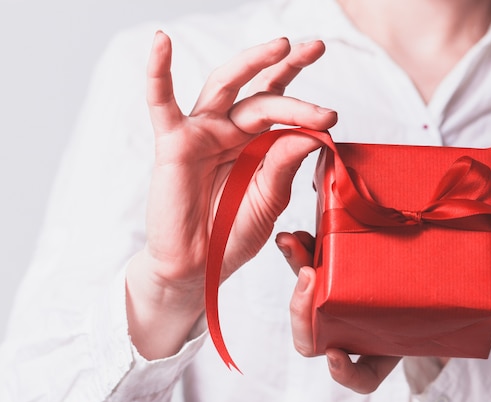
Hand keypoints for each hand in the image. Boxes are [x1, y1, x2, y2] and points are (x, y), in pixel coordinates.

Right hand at [126, 32, 336, 358]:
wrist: (198, 268)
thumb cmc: (231, 235)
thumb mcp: (269, 199)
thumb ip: (285, 165)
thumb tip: (312, 132)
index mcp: (255, 146)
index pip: (281, 112)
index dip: (306, 105)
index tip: (332, 115)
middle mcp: (229, 132)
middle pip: (260, 92)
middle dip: (287, 68)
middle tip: (315, 46)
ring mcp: (201, 134)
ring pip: (224, 87)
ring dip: (250, 62)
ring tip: (279, 45)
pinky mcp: (173, 143)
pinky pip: (161, 103)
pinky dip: (158, 73)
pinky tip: (161, 44)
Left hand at [275, 231, 490, 392]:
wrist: (432, 253)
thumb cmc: (451, 284)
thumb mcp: (472, 287)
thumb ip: (489, 286)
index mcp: (386, 342)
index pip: (359, 372)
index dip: (345, 372)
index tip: (336, 356)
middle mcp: (357, 321)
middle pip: (316, 334)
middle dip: (302, 313)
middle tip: (309, 278)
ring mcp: (342, 291)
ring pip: (304, 295)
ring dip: (293, 271)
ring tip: (292, 242)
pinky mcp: (335, 259)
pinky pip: (307, 260)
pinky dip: (297, 251)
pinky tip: (294, 235)